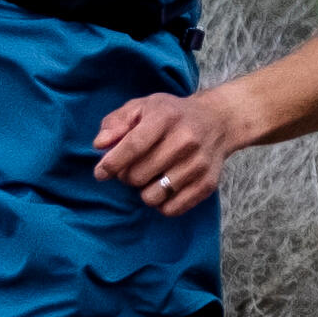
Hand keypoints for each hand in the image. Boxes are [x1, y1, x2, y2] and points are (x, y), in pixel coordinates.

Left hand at [89, 87, 240, 215]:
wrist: (217, 121)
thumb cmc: (171, 115)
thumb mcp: (141, 107)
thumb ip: (115, 123)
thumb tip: (100, 145)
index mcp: (165, 118)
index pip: (133, 147)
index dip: (111, 164)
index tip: (100, 173)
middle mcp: (185, 140)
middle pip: (138, 175)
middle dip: (126, 176)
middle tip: (131, 168)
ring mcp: (198, 164)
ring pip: (152, 196)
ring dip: (143, 190)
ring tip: (150, 176)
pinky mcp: (207, 184)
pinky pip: (171, 209)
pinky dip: (161, 203)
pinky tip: (163, 188)